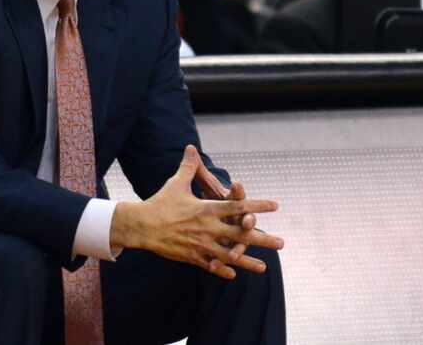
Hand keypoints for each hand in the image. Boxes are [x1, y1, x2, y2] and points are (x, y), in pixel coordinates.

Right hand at [111, 147, 282, 279]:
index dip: (257, 205)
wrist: (142, 226)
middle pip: (240, 234)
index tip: (274, 206)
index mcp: (207, 209)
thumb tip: (191, 148)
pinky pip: (211, 265)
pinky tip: (234, 274)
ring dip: (247, 261)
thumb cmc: (160, 203)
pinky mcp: (191, 256)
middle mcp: (208, 228)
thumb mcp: (177, 183)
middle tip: (281, 243)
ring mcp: (201, 244)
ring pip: (229, 255)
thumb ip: (189, 167)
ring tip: (264, 267)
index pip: (238, 206)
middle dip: (262, 239)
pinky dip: (223, 270)